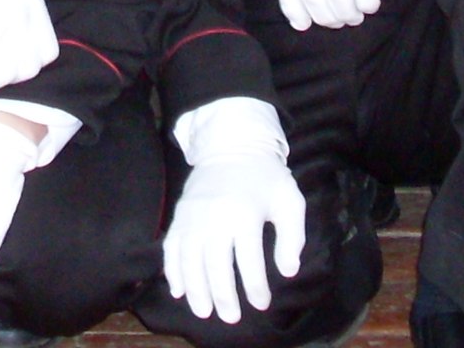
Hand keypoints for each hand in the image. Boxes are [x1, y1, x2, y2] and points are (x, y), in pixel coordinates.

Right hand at [164, 98, 303, 323]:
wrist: (231, 146)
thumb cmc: (265, 178)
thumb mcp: (289, 201)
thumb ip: (293, 237)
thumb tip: (288, 271)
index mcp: (244, 214)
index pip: (249, 261)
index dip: (256, 287)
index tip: (262, 304)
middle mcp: (215, 217)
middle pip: (215, 265)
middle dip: (223, 296)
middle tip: (231, 318)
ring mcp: (193, 216)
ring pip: (189, 260)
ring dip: (195, 289)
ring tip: (203, 311)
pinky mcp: (179, 215)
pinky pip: (171, 247)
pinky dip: (172, 270)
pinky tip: (178, 290)